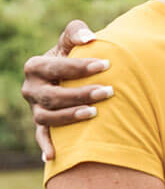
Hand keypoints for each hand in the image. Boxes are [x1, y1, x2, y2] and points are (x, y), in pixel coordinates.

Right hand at [20, 20, 111, 160]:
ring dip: (69, 116)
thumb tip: (90, 38)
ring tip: (94, 113)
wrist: (67, 76)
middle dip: (80, 93)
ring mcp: (35, 109)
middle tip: (108, 91)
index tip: (106, 64)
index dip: (81, 66)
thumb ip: (77, 33)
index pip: (57, 67)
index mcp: (35, 66)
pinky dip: (45, 146)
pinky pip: (41, 137)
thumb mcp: (71, 42)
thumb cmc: (73, 55)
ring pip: (47, 118)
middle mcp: (31, 89)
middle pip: (53, 95)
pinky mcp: (42, 125)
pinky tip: (53, 156)